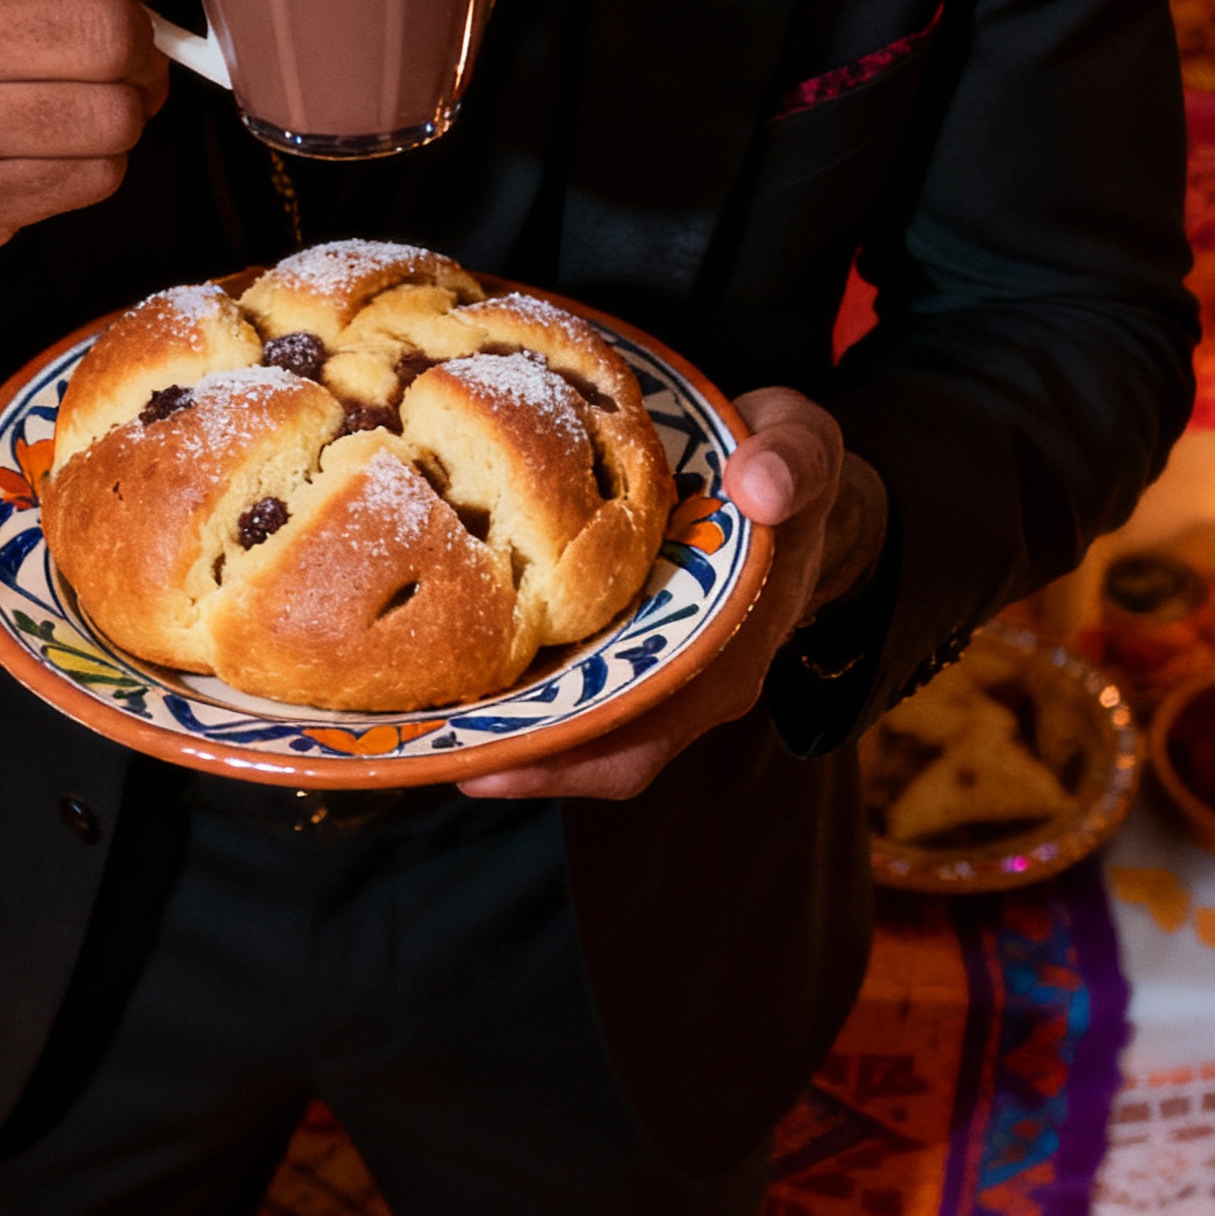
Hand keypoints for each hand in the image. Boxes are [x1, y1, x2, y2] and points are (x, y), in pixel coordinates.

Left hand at [454, 388, 881, 804]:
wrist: (783, 474)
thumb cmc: (786, 466)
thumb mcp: (802, 447)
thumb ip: (791, 462)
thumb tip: (758, 486)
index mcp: (728, 650)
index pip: (646, 735)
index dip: (568, 761)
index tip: (487, 768)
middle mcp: (681, 677)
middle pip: (585, 744)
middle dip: (504, 752)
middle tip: (418, 747)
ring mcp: (645, 661)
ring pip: (563, 714)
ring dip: (495, 719)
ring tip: (411, 715)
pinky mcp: (615, 634)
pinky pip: (557, 672)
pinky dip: (506, 673)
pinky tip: (441, 654)